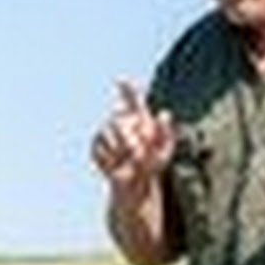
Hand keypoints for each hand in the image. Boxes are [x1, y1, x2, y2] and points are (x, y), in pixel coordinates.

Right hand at [89, 79, 174, 193]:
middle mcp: (123, 122)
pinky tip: (115, 165)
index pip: (133, 100)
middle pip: (118, 119)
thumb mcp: (164, 151)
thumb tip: (165, 113)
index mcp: (140, 119)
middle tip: (137, 152)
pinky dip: (108, 157)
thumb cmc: (152, 166)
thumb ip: (166, 132)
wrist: (136, 185)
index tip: (121, 79)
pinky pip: (97, 146)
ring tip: (127, 161)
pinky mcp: (97, 146)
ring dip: (118, 148)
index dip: (127, 89)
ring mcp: (109, 133)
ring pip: (106, 131)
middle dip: (126, 136)